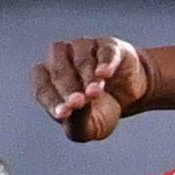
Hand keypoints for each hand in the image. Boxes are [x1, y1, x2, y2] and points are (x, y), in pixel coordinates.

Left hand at [33, 35, 152, 144]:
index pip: (42, 87)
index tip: (63, 114)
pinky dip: (104, 62)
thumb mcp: (89, 128)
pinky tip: (104, 74)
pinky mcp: (109, 47)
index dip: (51, 100)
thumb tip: (74, 109)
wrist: (131, 98)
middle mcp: (62, 59)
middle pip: (59, 70)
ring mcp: (85, 49)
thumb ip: (77, 123)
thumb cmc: (100, 111)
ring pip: (81, 58)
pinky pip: (105, 51)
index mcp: (49, 81)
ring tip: (95, 93)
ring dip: (86, 76)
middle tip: (80, 102)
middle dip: (69, 88)